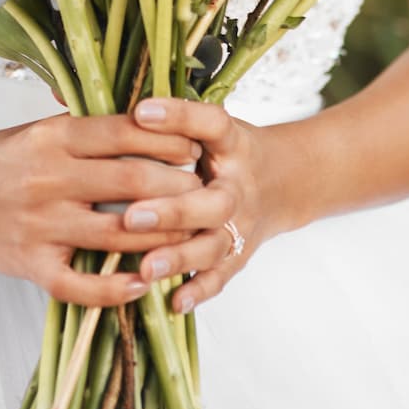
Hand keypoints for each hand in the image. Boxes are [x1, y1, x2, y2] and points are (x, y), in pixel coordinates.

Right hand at [0, 110, 206, 307]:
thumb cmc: (3, 160)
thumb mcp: (41, 129)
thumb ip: (90, 129)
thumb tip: (152, 122)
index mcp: (54, 138)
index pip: (125, 134)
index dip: (169, 140)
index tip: (195, 147)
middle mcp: (50, 179)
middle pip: (132, 182)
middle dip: (178, 187)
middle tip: (204, 190)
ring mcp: (42, 226)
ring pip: (119, 235)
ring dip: (163, 236)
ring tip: (191, 233)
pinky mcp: (33, 266)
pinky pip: (82, 286)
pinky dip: (117, 289)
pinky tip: (145, 283)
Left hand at [121, 97, 304, 313]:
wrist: (283, 181)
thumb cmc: (228, 149)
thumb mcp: (211, 124)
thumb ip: (175, 117)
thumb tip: (125, 105)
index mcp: (232, 143)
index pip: (211, 123)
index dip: (178, 116)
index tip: (140, 111)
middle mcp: (239, 187)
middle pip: (213, 202)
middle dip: (174, 211)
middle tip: (133, 216)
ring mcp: (241, 225)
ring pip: (214, 246)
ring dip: (180, 257)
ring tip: (145, 267)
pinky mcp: (238, 255)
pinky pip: (220, 277)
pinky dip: (198, 291)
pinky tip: (173, 302)